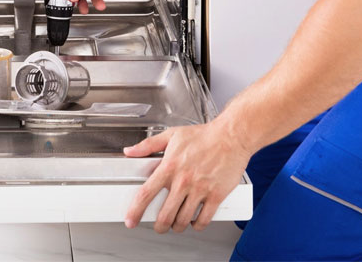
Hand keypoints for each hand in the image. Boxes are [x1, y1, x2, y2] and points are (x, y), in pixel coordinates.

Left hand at [123, 122, 250, 232]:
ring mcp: (200, 189)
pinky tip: (195, 222)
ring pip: (183, 220)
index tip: (131, 220)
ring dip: (178, 226)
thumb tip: (130, 151)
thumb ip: (148, 145)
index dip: (136, 210)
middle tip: (159, 226)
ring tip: (177, 223)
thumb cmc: (204, 135)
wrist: (231, 136)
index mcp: (170, 166)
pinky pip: (204, 219)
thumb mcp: (172, 135)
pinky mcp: (216, 195)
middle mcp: (183, 180)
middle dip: (159, 226)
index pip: (146, 193)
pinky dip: (197, 225)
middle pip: (165, 214)